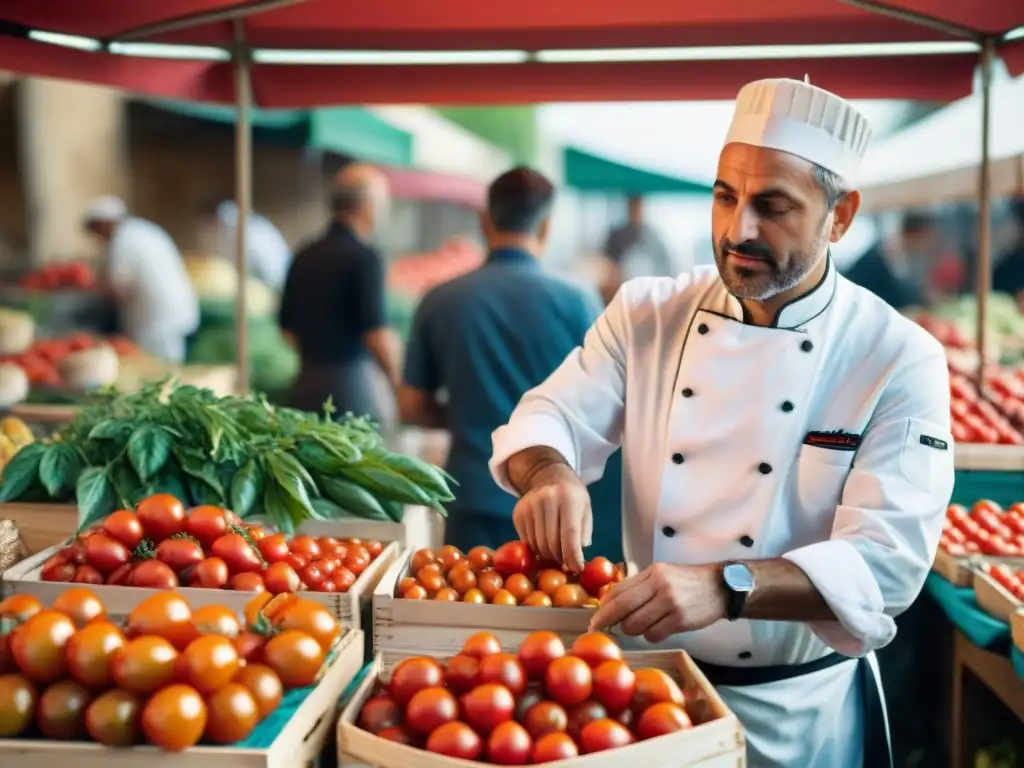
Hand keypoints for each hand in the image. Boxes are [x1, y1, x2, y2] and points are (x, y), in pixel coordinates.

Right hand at [512, 474, 592, 572]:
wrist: (548, 475)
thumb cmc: (572, 497)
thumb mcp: (585, 509)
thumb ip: (584, 533)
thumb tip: (577, 559)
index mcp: (568, 499)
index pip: (570, 534)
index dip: (573, 556)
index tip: (577, 569)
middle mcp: (547, 500)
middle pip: (552, 543)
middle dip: (560, 558)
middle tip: (565, 561)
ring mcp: (530, 506)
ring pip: (537, 544)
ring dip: (547, 554)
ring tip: (555, 552)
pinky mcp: (518, 513)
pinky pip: (526, 541)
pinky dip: (536, 547)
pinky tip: (543, 541)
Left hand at [588, 563, 726, 642]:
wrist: (721, 587)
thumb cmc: (686, 582)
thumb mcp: (662, 574)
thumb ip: (638, 586)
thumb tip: (609, 602)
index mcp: (652, 573)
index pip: (618, 590)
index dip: (602, 608)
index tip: (594, 619)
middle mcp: (659, 585)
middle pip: (622, 607)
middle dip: (607, 621)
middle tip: (600, 630)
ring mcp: (670, 603)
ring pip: (636, 625)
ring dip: (633, 630)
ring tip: (641, 625)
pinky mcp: (680, 620)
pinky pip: (653, 635)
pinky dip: (651, 635)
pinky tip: (658, 629)